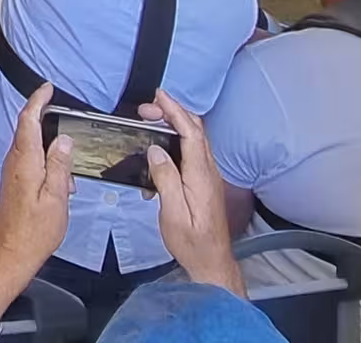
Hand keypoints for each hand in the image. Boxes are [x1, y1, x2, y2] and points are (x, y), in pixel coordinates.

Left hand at [0, 85, 72, 308]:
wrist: (12, 252)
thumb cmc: (34, 230)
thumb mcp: (56, 198)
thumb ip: (60, 165)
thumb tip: (64, 139)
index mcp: (25, 160)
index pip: (28, 119)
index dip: (38, 100)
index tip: (48, 88)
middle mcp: (14, 160)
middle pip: (28, 128)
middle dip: (46, 119)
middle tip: (66, 120)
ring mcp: (12, 170)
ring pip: (30, 144)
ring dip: (48, 146)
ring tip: (68, 169)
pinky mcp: (14, 180)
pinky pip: (29, 159)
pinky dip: (45, 161)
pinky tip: (59, 181)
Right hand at [142, 90, 242, 295]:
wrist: (212, 263)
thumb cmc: (192, 242)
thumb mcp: (173, 213)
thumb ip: (165, 179)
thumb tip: (155, 150)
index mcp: (200, 175)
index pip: (191, 133)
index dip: (175, 110)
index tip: (159, 96)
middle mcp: (208, 171)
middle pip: (195, 130)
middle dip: (172, 112)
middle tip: (148, 109)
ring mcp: (208, 176)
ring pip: (195, 139)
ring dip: (174, 124)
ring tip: (151, 121)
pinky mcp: (205, 183)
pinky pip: (192, 152)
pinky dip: (177, 140)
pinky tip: (160, 151)